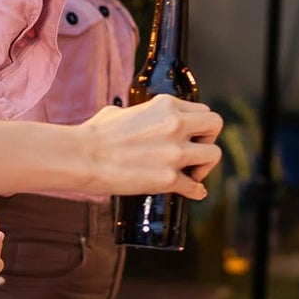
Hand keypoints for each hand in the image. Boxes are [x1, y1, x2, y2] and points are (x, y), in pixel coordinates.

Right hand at [84, 96, 222, 198]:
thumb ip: (137, 114)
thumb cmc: (94, 134)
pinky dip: (195, 191)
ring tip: (192, 173)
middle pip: (215, 125)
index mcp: (166, 106)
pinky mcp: (168, 179)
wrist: (82, 158)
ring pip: (213, 155)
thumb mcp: (120, 112)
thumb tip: (133, 119)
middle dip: (209, 139)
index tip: (191, 135)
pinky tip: (193, 192)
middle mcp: (176, 125)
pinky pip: (195, 187)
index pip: (201, 109)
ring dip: (204, 166)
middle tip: (197, 151)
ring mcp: (175, 152)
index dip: (198, 124)